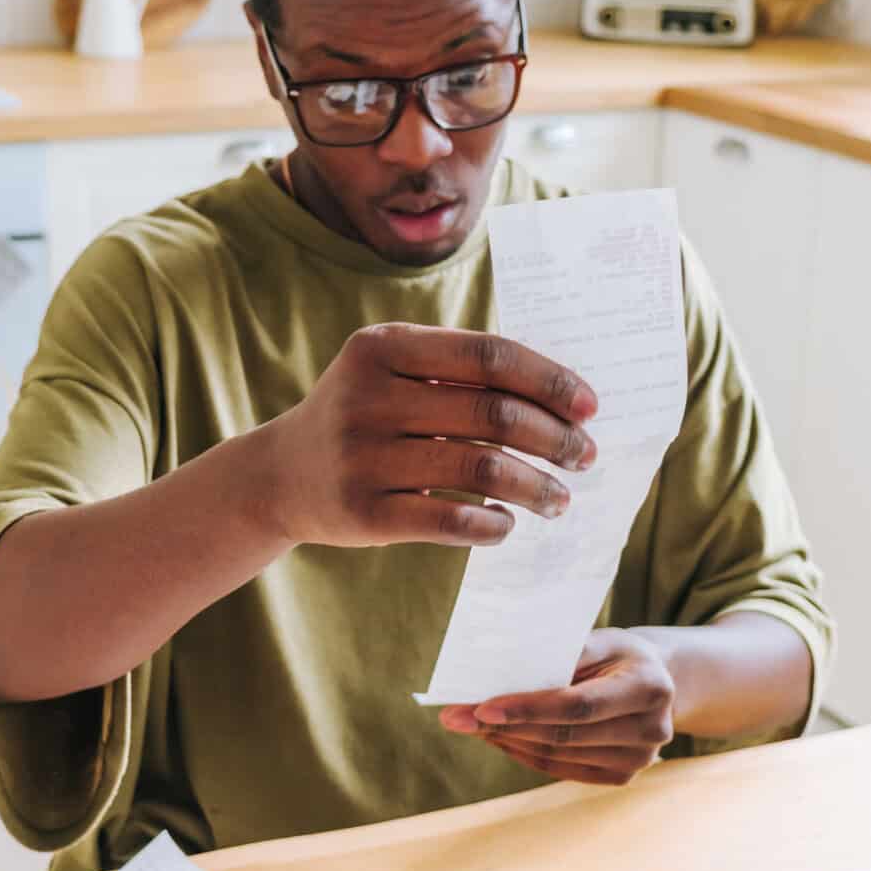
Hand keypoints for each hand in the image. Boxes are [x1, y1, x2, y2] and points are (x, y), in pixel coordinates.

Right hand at [260, 322, 597, 547]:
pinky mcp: (362, 512)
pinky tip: (508, 523)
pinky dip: (492, 524)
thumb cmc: (365, 415)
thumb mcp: (393, 372)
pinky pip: (449, 520)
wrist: (280, 474)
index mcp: (382, 346)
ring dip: (536, 487)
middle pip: (493, 415)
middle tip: (585, 457)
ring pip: (481, 471)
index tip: (590, 407)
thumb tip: (565, 398)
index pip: (489, 356)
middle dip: (555, 438)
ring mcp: (362, 456)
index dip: (549, 381)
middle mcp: (368, 396)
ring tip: (560, 499)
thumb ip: (461, 372)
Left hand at [440, 628, 675, 784]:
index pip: (577, 706)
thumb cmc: (618, 653)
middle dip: (503, 726)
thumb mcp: (598, 639)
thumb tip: (499, 671)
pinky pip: (562, 769)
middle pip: (563, 735)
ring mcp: (639, 760)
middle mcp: (650, 729)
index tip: (480, 707)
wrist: (657, 679)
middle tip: (455, 716)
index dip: (527, 709)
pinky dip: (525, 753)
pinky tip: (499, 738)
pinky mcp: (622, 776)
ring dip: (508, 740)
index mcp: (649, 687)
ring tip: (470, 724)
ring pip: (557, 756)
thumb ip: (559, 655)